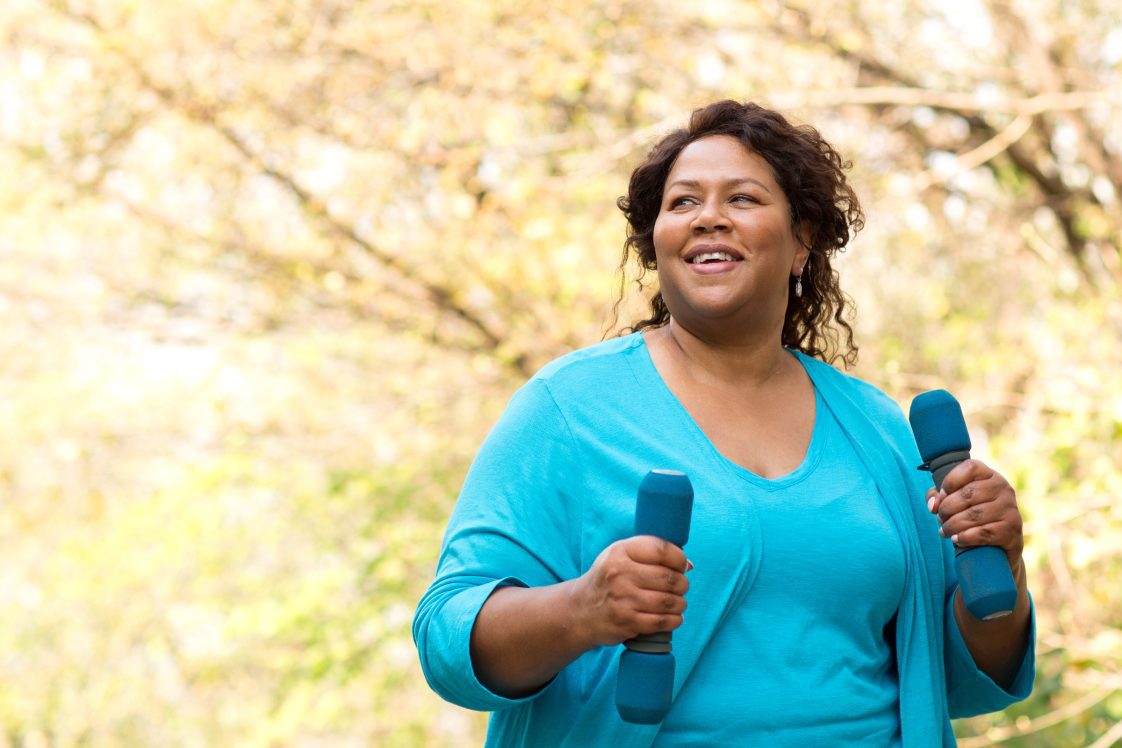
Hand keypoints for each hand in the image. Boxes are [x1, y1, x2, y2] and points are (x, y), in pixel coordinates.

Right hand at [570, 535, 689, 648]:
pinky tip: (673, 617)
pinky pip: (662, 621)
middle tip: (681, 587)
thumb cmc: (608, 579)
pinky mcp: (626, 622)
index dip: (679, 558)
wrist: (581, 610)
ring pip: (669, 602)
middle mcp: (619, 574)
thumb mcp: (620, 556)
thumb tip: (688, 565)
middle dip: (682, 584)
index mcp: (620, 552)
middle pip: (669, 578)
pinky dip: (674, 620)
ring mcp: (622, 599)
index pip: (661, 550)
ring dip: (680, 604)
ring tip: (678, 603)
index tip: (681, 565)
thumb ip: (651, 554)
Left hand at [927, 459, 1023, 568]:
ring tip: (944, 531)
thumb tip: (933, 505)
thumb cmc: (972, 515)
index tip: (942, 494)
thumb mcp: (956, 500)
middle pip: (968, 494)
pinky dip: (965, 537)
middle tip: (940, 518)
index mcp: (989, 475)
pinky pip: (983, 533)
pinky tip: (956, 539)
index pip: (970, 468)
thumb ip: (938, 496)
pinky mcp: (1011, 530)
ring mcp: (1010, 509)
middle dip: (947, 508)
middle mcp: (1003, 488)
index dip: (951, 481)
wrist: (999, 545)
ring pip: (974, 515)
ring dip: (952, 525)